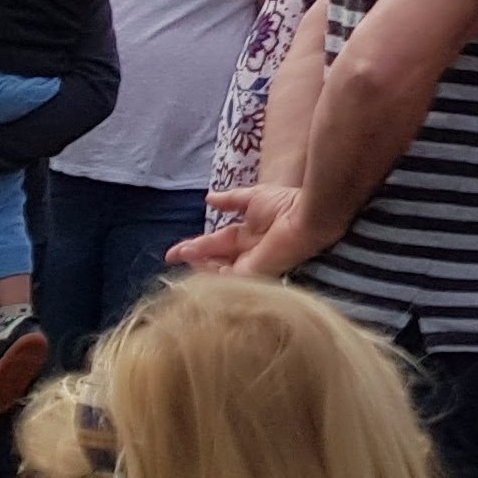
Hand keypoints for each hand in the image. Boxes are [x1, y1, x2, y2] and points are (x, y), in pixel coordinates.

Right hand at [168, 184, 298, 274]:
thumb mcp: (252, 198)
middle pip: (214, 259)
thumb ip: (231, 200)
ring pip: (217, 271)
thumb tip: (208, 198)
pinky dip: (212, 274)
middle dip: (193, 257)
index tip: (175, 250)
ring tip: (183, 256)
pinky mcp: (254, 276)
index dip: (196, 245)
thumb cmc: (285, 204)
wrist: (306, 217)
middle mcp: (248, 254)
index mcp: (249, 236)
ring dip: (199, 264)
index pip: (218, 243)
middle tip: (171, 256)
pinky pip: (228, 279)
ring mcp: (251, 267)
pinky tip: (197, 266)